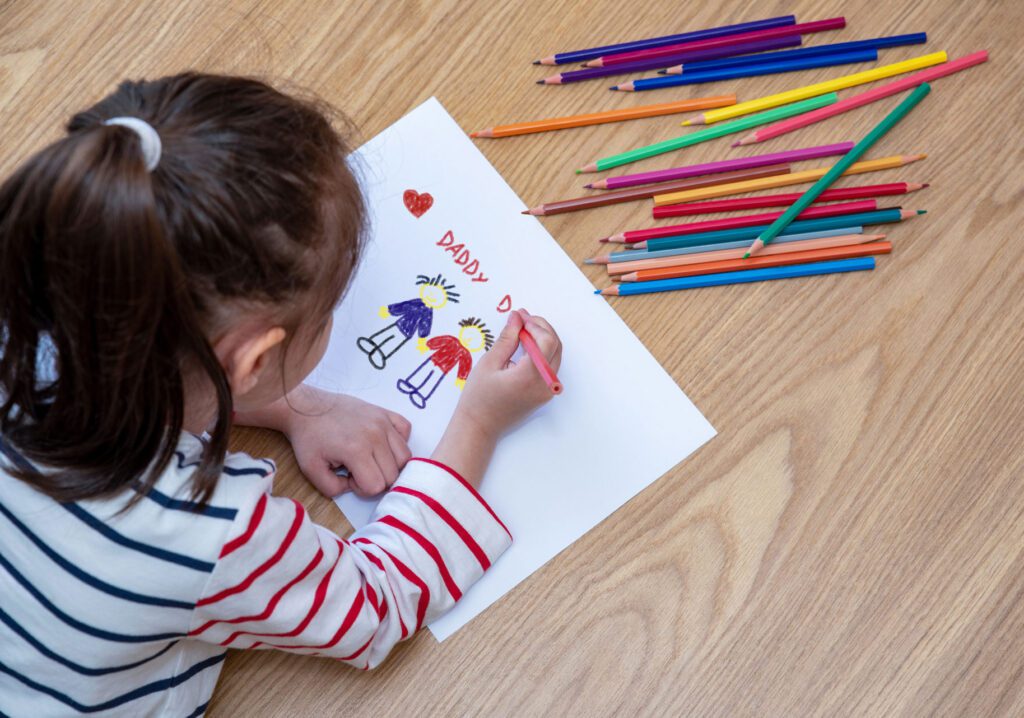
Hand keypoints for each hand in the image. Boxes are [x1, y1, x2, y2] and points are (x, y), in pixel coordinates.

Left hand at [275, 386, 412, 497]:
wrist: (306, 408)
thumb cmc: (308, 439)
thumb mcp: (312, 471)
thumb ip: (334, 489)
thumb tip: (354, 486)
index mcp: (356, 450)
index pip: (376, 486)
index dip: (362, 488)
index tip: (347, 476)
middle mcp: (375, 435)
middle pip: (393, 474)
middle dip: (375, 478)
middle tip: (356, 468)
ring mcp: (383, 421)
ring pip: (405, 456)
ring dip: (389, 464)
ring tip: (369, 458)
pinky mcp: (385, 412)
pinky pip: (406, 430)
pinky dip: (398, 442)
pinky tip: (381, 444)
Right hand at [431, 310, 561, 486]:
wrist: (480, 426)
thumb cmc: (479, 398)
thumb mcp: (489, 363)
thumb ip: (507, 338)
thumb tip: (516, 318)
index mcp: (530, 376)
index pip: (546, 341)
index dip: (535, 324)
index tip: (520, 316)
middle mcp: (544, 384)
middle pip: (555, 346)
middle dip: (541, 328)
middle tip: (521, 320)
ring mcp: (547, 391)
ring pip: (555, 355)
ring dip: (543, 339)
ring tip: (522, 331)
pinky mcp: (545, 394)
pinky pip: (550, 366)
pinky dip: (542, 352)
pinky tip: (526, 345)